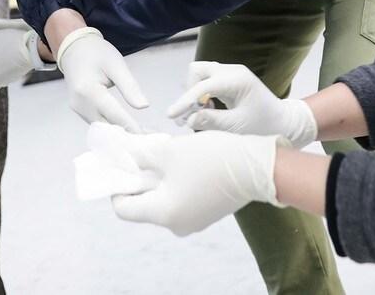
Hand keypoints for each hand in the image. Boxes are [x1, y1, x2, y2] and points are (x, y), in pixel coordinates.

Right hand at [57, 27, 148, 131]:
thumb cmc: (97, 53)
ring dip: (120, 133)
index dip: (131, 127)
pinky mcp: (80, 111)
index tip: (147, 138)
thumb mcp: (116, 64)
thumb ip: (129, 86)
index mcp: (89, 91)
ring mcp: (78, 109)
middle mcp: (80, 105)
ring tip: (141, 137)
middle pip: (106, 126)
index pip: (114, 114)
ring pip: (101, 128)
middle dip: (127, 135)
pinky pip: (97, 123)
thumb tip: (144, 107)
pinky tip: (127, 129)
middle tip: (148, 140)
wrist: (74, 49)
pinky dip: (112, 127)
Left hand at [92, 124, 281, 235]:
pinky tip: (181, 159)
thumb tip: (122, 155)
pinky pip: (181, 197)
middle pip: (144, 201)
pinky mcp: (207, 212)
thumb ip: (140, 155)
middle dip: (139, 175)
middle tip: (138, 150)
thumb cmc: (211, 159)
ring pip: (164, 197)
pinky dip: (175, 180)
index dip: (116, 184)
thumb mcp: (170, 152)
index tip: (118, 162)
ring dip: (158, 175)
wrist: (258, 166)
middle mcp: (176, 224)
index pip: (124, 207)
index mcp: (163, 214)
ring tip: (162, 149)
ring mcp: (193, 220)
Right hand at [167, 62, 317, 148]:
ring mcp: (230, 73)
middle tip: (193, 115)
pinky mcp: (229, 79)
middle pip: (197, 70)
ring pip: (199, 74)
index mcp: (237, 80)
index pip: (203, 85)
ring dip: (195, 93)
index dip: (185, 100)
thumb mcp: (238, 127)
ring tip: (201, 115)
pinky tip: (209, 111)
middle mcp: (232, 71)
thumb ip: (212, 121)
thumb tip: (188, 118)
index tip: (171, 115)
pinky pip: (206, 81)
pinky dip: (202, 94)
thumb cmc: (264, 125)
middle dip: (189, 91)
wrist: (283, 121)